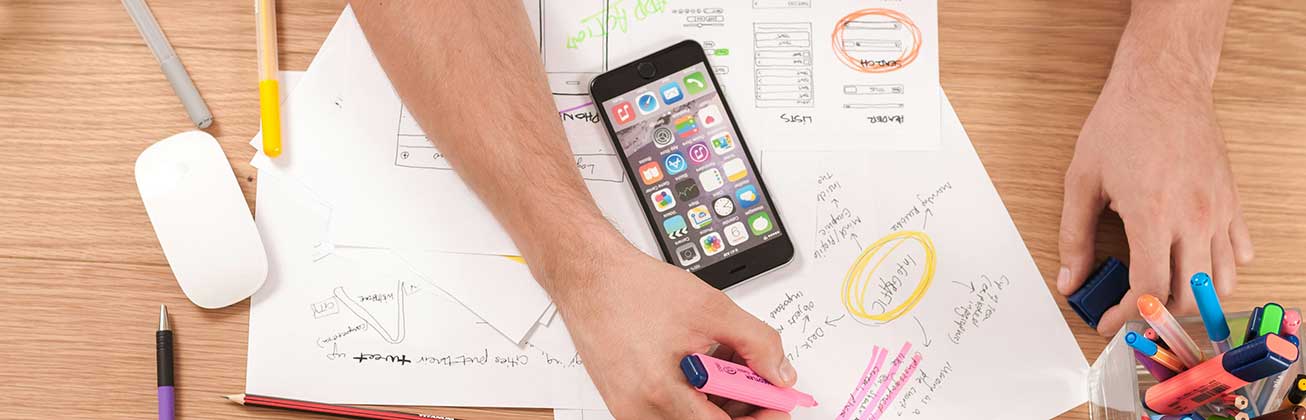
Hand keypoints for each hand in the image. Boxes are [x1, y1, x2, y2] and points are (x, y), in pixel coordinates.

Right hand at [552, 245, 796, 419]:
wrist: (588, 276)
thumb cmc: (632, 288)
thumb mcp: (711, 308)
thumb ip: (756, 342)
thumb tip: (781, 373)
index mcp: (661, 391)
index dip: (759, 419)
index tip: (779, 406)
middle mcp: (640, 410)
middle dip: (742, 409)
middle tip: (761, 383)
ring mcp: (629, 409)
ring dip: (719, 402)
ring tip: (729, 363)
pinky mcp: (625, 403)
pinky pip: (671, 411)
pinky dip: (696, 395)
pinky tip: (705, 366)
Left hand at [1056, 64, 1253, 334]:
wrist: (1163, 84)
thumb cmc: (1120, 124)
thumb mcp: (1082, 180)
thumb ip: (1074, 237)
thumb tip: (1069, 280)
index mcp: (1153, 215)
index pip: (1149, 290)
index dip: (1126, 316)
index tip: (1107, 321)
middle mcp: (1194, 218)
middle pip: (1188, 296)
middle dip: (1157, 314)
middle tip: (1130, 310)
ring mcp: (1219, 210)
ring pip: (1222, 282)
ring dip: (1193, 298)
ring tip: (1162, 292)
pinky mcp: (1233, 201)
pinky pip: (1240, 252)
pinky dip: (1220, 269)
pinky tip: (1192, 263)